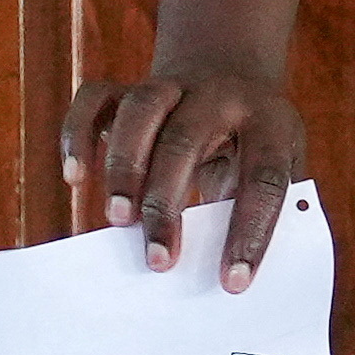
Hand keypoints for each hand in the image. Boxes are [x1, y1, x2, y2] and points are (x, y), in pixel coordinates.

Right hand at [58, 63, 316, 285]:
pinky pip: (94, 99)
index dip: (250, 231)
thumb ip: (256, 210)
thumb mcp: (278, 168)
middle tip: (159, 261)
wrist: (230, 73)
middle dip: (167, 204)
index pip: (265, 178)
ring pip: (140, 111)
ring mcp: (171, 85)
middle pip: (187, 141)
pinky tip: (76, 177)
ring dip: (124, 168)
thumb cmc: (254, 145)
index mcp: (271, 123)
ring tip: (118, 220)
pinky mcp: (129, 87)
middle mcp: (219, 96)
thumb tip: (226, 280)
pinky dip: (77, 134)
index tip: (233, 282)